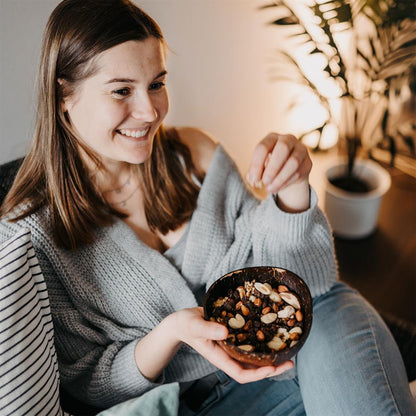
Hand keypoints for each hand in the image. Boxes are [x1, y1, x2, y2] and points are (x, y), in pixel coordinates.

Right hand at [174, 307, 293, 383]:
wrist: (182, 320)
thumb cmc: (186, 324)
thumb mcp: (194, 325)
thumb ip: (208, 329)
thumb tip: (226, 332)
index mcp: (219, 357)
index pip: (241, 373)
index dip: (258, 374)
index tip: (273, 367)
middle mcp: (228, 354)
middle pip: (252, 368)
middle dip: (272, 367)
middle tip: (291, 361)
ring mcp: (232, 346)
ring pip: (253, 356)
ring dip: (269, 355)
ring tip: (287, 349)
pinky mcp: (233, 336)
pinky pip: (250, 342)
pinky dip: (261, 341)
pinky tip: (272, 333)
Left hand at [246, 133, 311, 211]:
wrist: (287, 173)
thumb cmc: (268, 167)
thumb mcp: (260, 168)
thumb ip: (255, 173)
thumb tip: (254, 181)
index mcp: (272, 138)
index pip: (263, 147)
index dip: (257, 164)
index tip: (253, 180)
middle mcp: (288, 139)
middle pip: (282, 148)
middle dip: (272, 168)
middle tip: (264, 182)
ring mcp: (301, 149)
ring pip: (293, 162)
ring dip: (280, 178)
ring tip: (270, 189)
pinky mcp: (308, 162)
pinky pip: (298, 172)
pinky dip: (286, 183)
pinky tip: (277, 188)